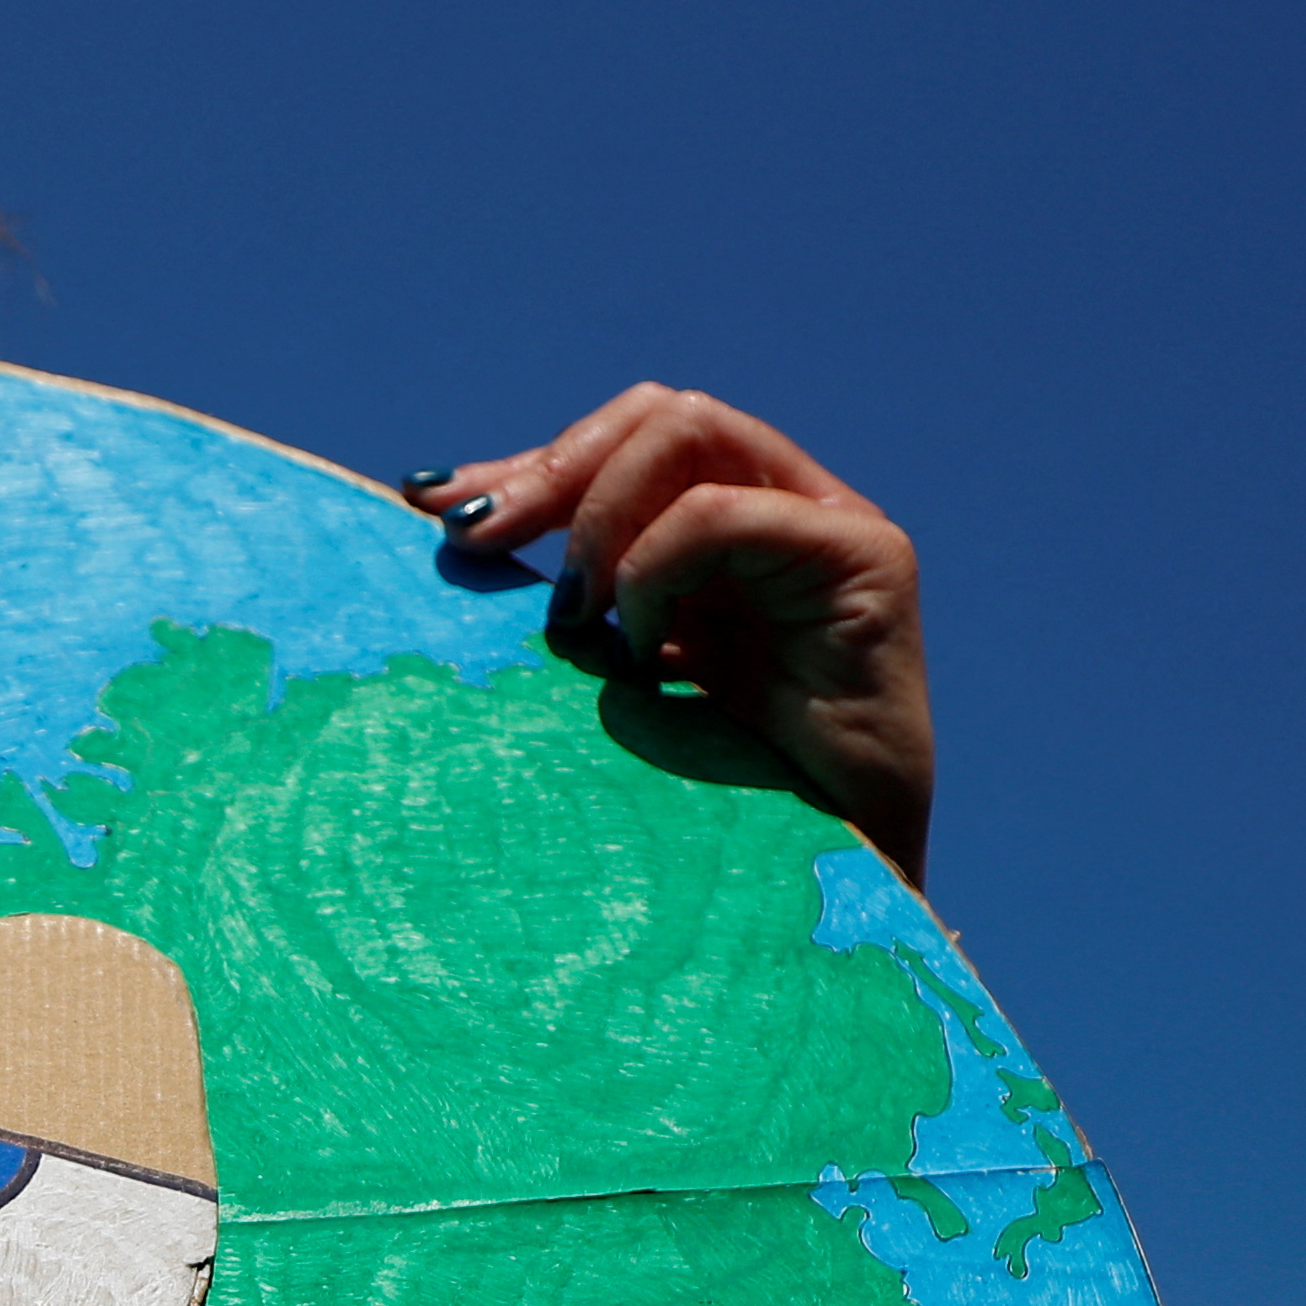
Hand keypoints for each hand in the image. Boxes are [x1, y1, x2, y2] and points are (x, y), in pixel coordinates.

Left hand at [407, 387, 931, 886]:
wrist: (823, 889)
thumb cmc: (712, 810)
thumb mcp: (612, 685)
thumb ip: (569, 611)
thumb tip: (446, 526)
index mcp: (722, 541)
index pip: (624, 444)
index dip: (531, 467)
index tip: (437, 511)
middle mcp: (780, 513)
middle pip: (657, 417)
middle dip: (552, 471)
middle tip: (482, 543)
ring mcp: (829, 526)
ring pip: (688, 434)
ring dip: (600, 520)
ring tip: (576, 618)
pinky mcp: (868, 558)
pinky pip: (725, 513)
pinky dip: (656, 569)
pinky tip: (641, 655)